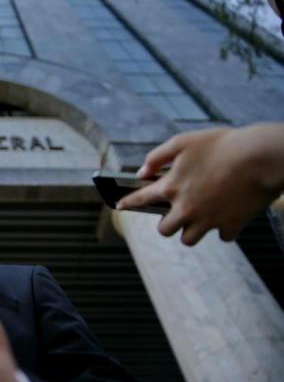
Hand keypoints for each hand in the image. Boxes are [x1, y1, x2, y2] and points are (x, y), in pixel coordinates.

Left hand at [117, 125, 283, 244]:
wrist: (261, 156)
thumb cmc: (222, 145)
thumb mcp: (183, 142)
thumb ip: (157, 157)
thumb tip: (141, 172)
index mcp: (171, 187)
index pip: (140, 199)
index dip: (127, 203)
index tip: (120, 206)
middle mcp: (186, 208)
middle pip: (165, 230)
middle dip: (168, 222)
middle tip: (176, 213)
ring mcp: (208, 220)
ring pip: (190, 239)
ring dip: (191, 230)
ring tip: (200, 216)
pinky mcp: (231, 226)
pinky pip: (222, 236)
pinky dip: (223, 228)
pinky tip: (227, 214)